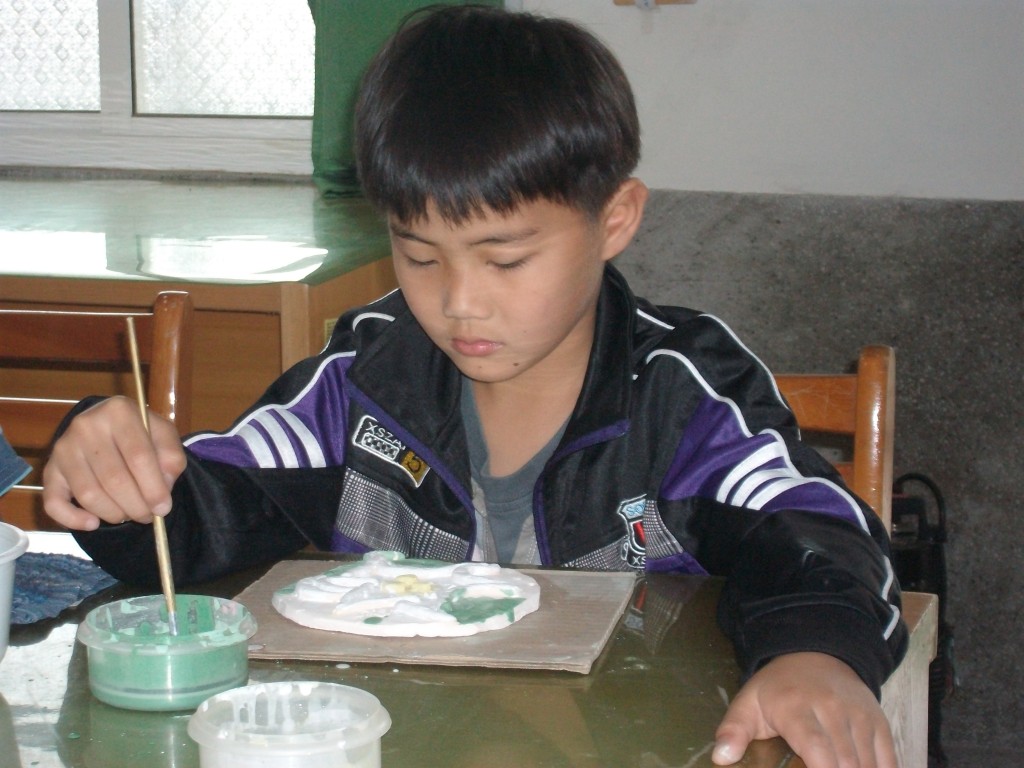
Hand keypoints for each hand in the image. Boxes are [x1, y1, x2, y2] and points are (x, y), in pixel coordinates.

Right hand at [42, 396, 186, 529]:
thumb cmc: (140, 432)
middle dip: (136, 506)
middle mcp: (86, 425)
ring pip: (89, 493)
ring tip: (129, 514)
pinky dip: (72, 519)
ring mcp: (64, 448)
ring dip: (113, 513)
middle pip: (114, 479)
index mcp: (119, 412)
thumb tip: (162, 488)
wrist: (107, 425)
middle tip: (148, 516)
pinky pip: (54, 503)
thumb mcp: (164, 436)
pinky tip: (93, 523)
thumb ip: (171, 458)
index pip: (139, 457)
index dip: (153, 488)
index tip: (163, 508)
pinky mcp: (50, 469)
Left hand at [712, 652, 895, 767]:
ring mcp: (859, 716)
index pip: (816, 749)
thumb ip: (734, 730)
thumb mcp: (749, 702)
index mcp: (796, 708)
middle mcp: (832, 711)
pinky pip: (889, 758)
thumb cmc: (778, 687)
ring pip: (868, 764)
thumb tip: (722, 758)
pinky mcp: (879, 722)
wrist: (814, 653)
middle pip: (846, 763)